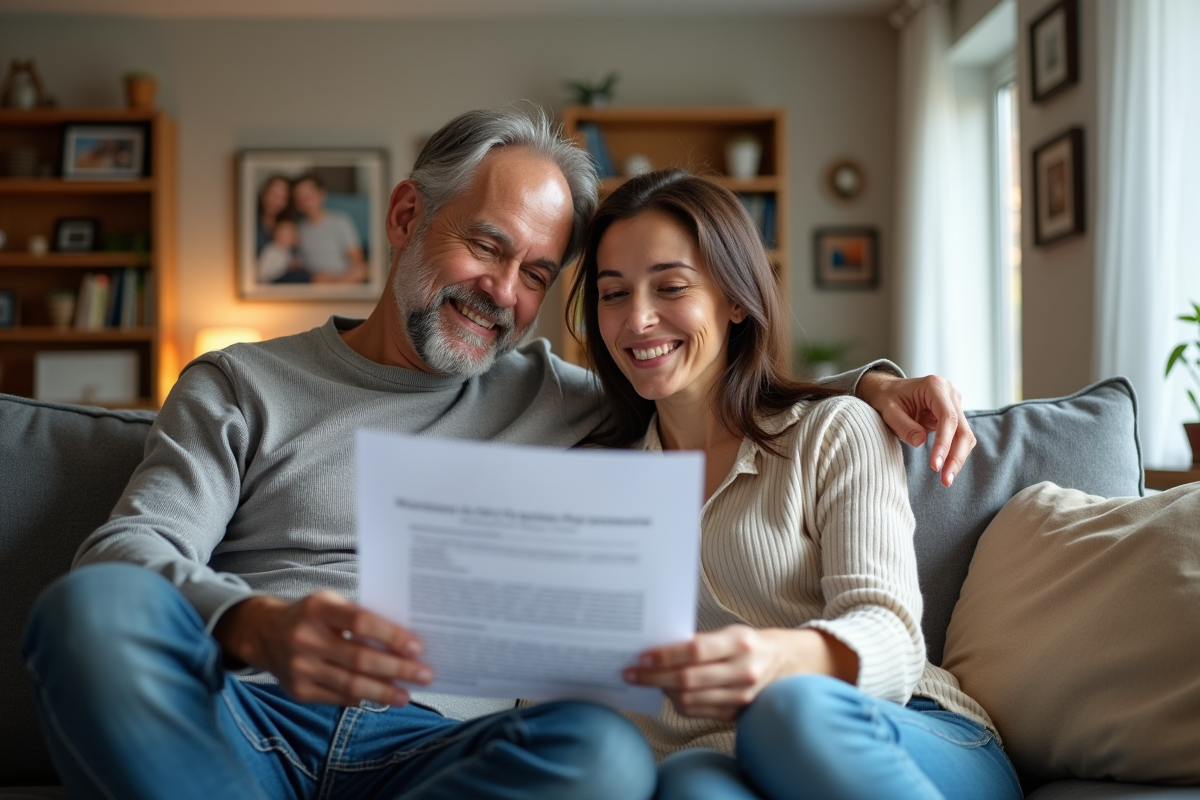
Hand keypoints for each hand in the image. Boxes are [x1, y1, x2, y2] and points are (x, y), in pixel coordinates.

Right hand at [212, 592, 430, 706]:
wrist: (265, 634)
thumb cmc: (310, 615)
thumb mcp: (331, 603)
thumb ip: (361, 617)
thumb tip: (402, 643)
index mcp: (318, 608)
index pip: (361, 622)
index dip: (391, 636)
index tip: (418, 648)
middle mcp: (305, 638)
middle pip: (360, 658)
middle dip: (397, 669)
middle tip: (424, 675)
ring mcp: (300, 668)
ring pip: (351, 685)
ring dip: (384, 692)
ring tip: (407, 695)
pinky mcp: (297, 691)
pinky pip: (338, 698)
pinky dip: (362, 699)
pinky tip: (380, 697)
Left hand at [624, 626, 856, 721]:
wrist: (797, 663)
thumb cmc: (756, 642)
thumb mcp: (733, 632)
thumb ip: (702, 641)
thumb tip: (660, 649)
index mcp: (740, 642)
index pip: (694, 650)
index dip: (664, 656)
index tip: (641, 656)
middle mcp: (743, 670)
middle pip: (688, 679)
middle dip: (654, 677)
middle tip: (631, 673)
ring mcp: (742, 695)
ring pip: (691, 700)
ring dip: (663, 692)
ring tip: (646, 681)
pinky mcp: (740, 712)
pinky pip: (700, 711)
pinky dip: (679, 703)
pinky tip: (668, 693)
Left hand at [855, 372, 975, 486]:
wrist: (888, 390)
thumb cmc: (886, 398)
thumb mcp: (888, 410)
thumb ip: (903, 425)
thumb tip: (920, 442)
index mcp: (935, 386)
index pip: (947, 417)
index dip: (944, 443)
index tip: (935, 465)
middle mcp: (950, 393)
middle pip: (962, 429)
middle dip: (956, 456)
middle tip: (945, 480)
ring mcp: (954, 404)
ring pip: (965, 436)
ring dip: (957, 458)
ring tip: (946, 480)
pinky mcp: (954, 416)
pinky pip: (959, 438)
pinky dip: (954, 454)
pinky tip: (946, 470)